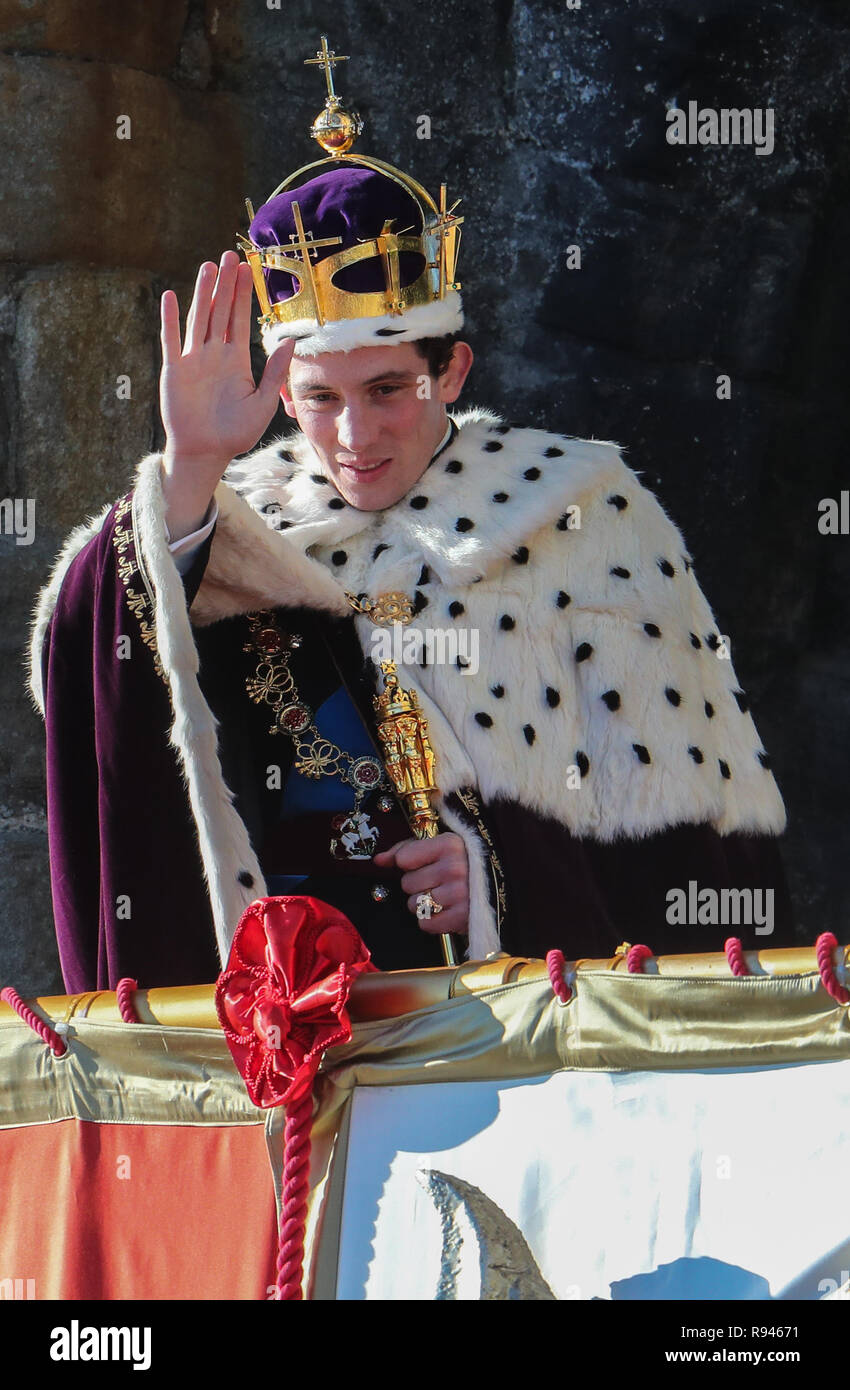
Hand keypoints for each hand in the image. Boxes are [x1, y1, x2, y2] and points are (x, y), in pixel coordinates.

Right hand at [159, 251, 294, 535]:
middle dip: (225, 285)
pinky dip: (170, 319)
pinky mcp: (175, 371)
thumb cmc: (236, 434)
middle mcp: (214, 355)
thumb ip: (275, 372)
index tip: (247, 269)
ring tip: (208, 267)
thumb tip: (290, 341)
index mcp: (235, 361)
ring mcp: (193, 361)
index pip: (240, 320)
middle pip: (220, 312)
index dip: (243, 295)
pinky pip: (171, 341)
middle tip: (229, 255)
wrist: (206, 453)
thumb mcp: (262, 403)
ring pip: (198, 320)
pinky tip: (170, 296)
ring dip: (202, 294)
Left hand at [373, 832, 468, 935]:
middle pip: (407, 883)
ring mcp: (460, 893)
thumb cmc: (467, 862)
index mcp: (449, 844)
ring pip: (414, 905)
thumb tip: (379, 860)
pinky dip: (431, 921)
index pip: (404, 859)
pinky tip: (445, 911)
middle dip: (417, 885)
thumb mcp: (442, 845)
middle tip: (437, 882)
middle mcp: (454, 867)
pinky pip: (425, 924)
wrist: (504, 883)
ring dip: (423, 904)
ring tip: (442, 896)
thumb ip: (407, 849)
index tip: (425, 864)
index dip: (410, 863)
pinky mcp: (463, 917)